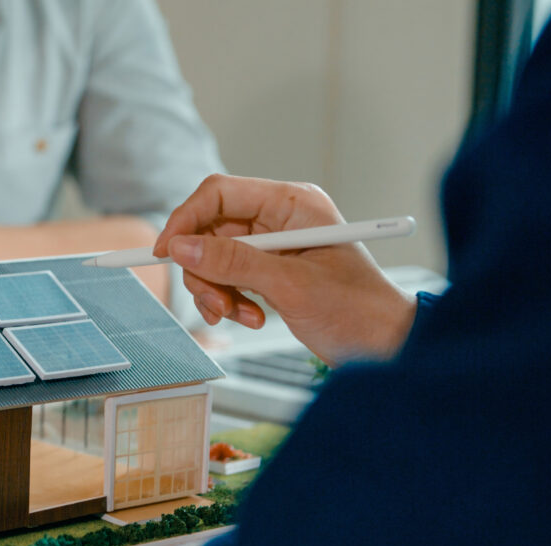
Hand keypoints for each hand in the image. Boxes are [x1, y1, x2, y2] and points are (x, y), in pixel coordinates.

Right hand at [154, 174, 415, 365]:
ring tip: (241, 316)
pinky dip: (228, 300)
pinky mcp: (269, 270)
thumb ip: (233, 262)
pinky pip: (228, 277)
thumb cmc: (356, 310)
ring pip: (214, 257)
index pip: (220, 194)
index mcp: (292, 204)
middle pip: (210, 229)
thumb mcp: (290, 285)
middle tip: (215, 303)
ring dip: (216, 290)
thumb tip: (180, 246)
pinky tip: (251, 317)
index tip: (165, 252)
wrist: (385, 346)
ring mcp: (273, 245)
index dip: (186, 219)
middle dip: (205, 269)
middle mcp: (280, 218)